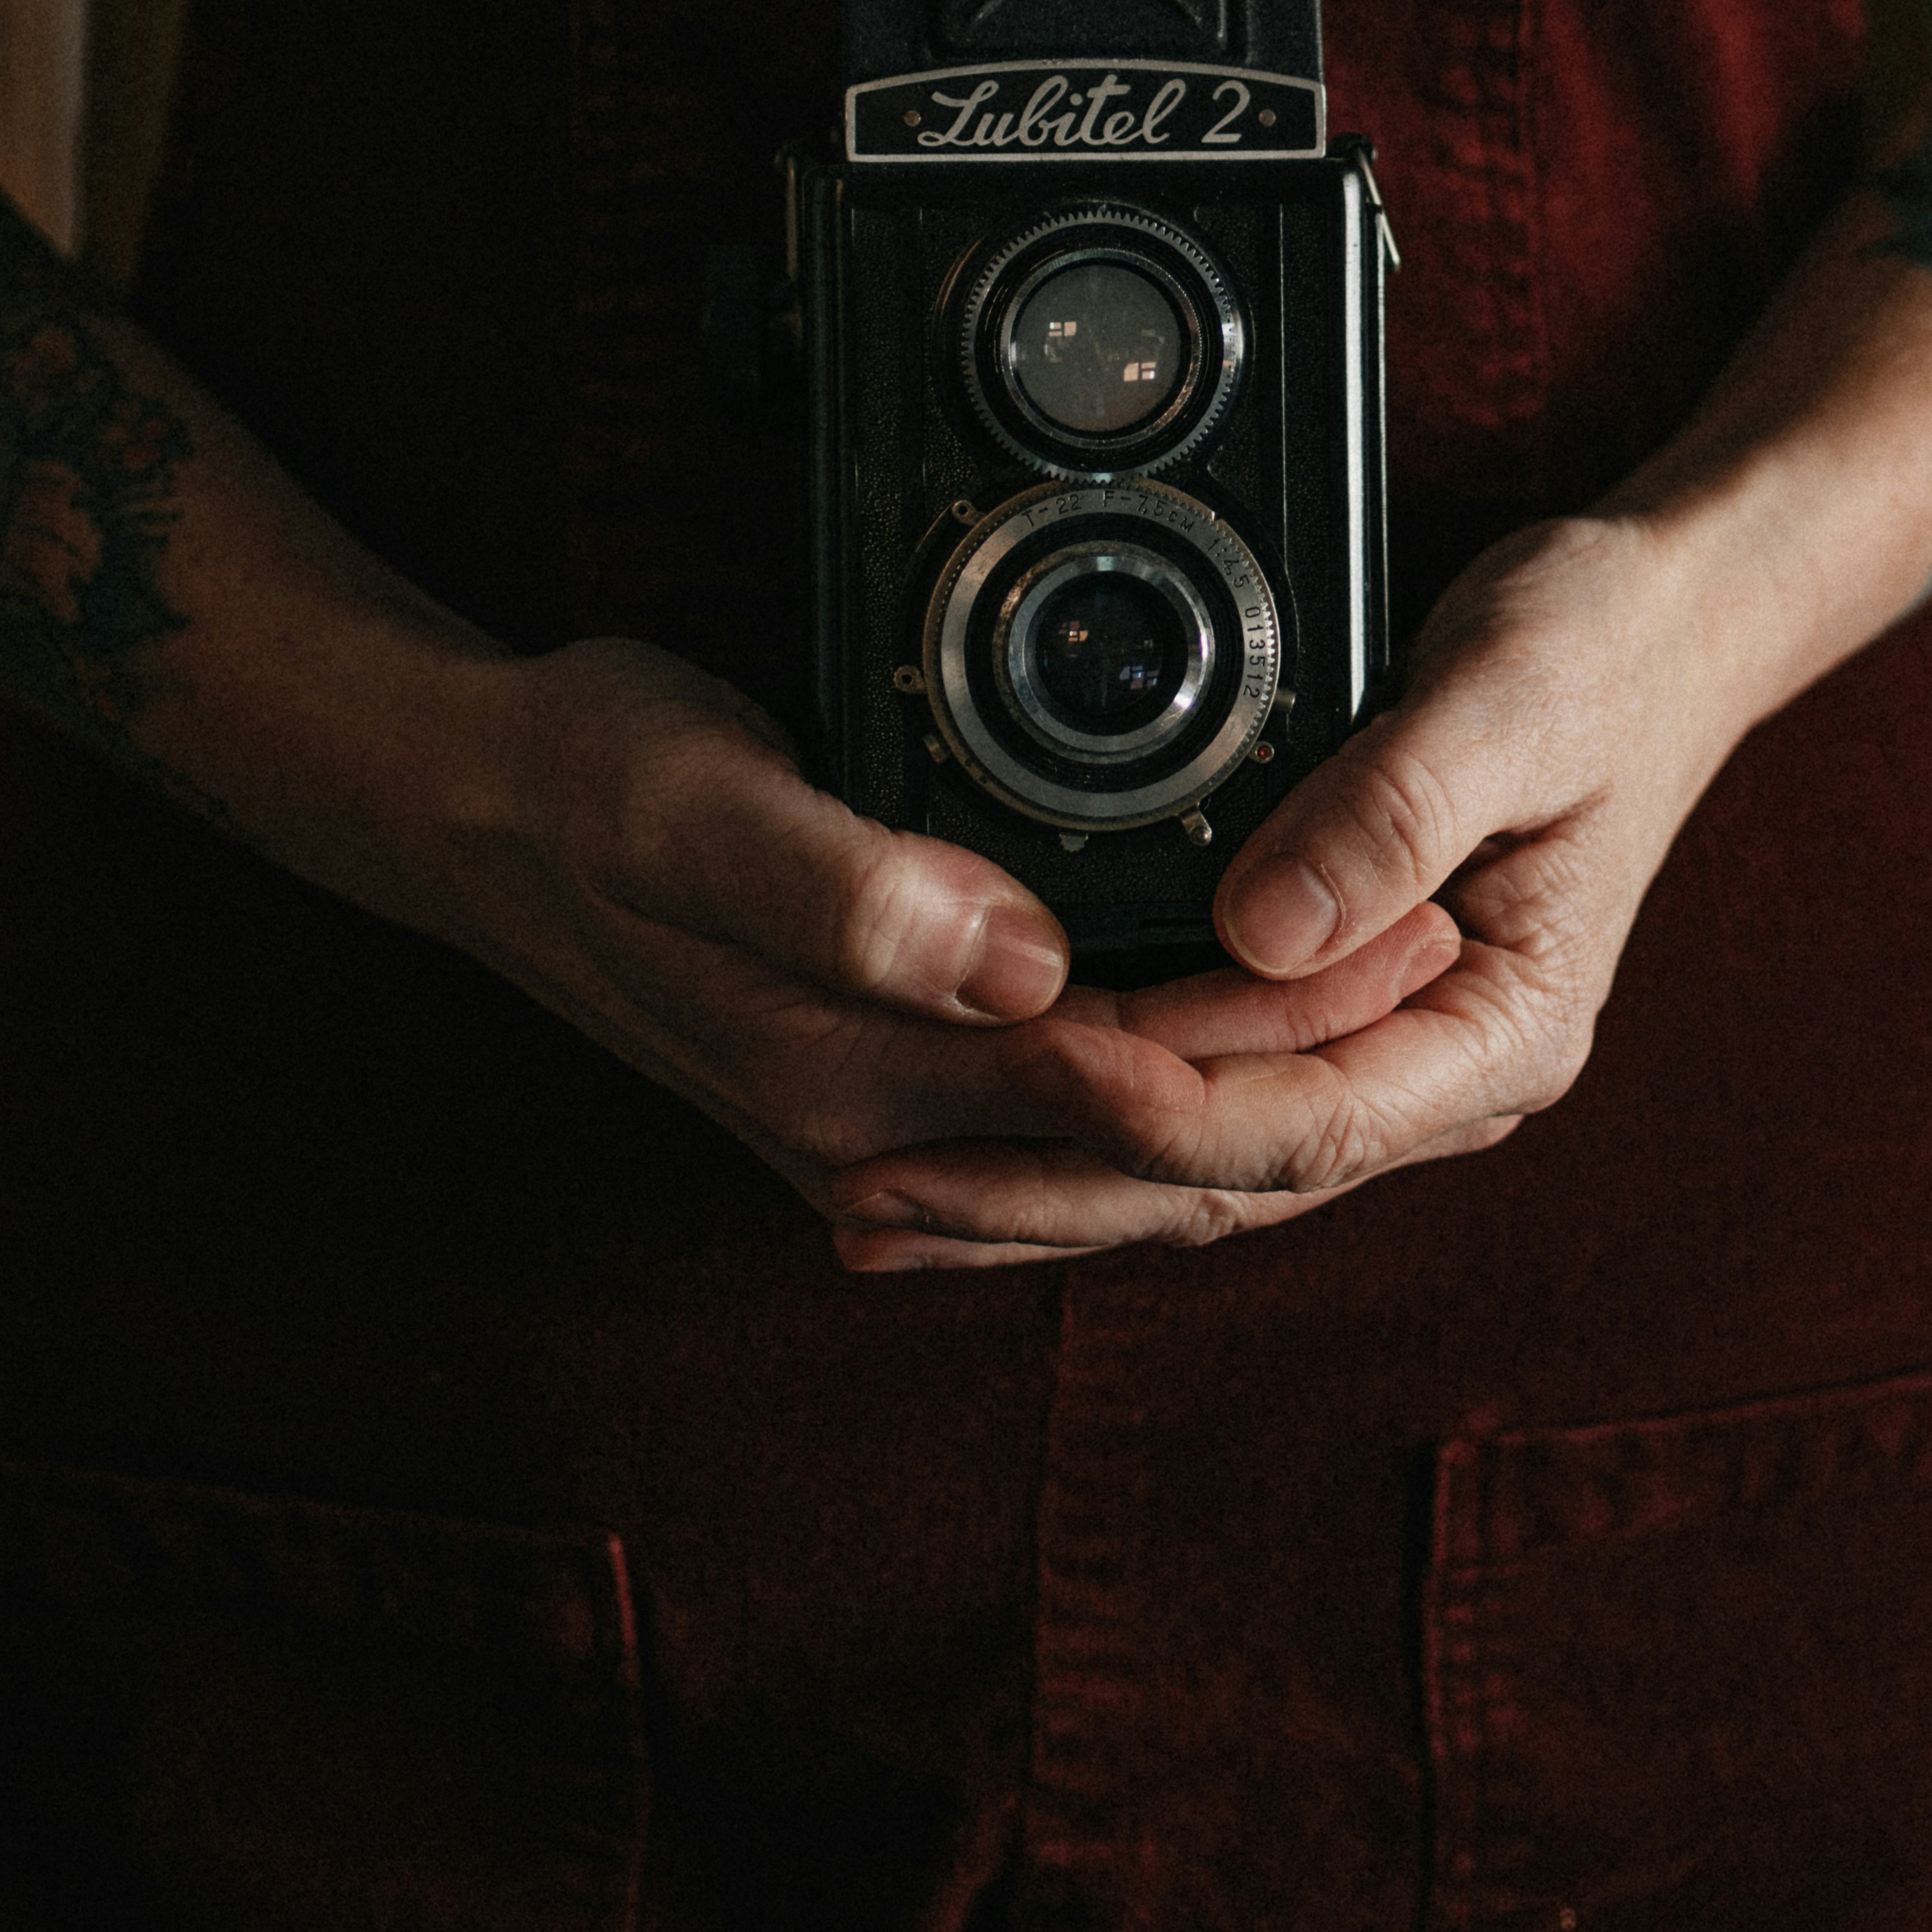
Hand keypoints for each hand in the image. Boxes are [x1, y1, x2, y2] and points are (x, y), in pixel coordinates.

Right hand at [384, 634, 1461, 1252]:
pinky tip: (1248, 1026)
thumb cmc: (589, 786)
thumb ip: (841, 889)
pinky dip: (1173, 1082)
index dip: (1281, 1017)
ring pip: (1125, 1145)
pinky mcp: (886, 1095)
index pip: (1131, 1089)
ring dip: (1262, 1066)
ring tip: (1394, 964)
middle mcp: (878, 1143)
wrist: (480, 813)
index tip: (1405, 927)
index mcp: (860, 1085)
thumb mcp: (696, 806)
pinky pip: (1068, 1122)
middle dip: (1310, 1048)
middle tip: (1452, 931)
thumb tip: (1002, 963)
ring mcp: (880, 1136)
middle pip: (1152, 1135)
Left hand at [822, 513, 1770, 1262]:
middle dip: (1047, 1189)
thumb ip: (1397, 809)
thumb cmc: (1602, 652)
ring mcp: (1382, 1059)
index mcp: (1506, 1034)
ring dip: (1036, 1184)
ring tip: (870, 1197)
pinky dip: (1076, 1121)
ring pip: (1191, 1169)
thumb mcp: (1521, 697)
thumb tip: (1263, 930)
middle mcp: (1442, 1081)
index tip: (1028, 1059)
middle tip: (874, 1185)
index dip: (1157, 1103)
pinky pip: (1190, 1099)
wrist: (1660, 629)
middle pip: (1223, 1181)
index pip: (1304, 1117)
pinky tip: (958, 1130)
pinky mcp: (1326, 1017)